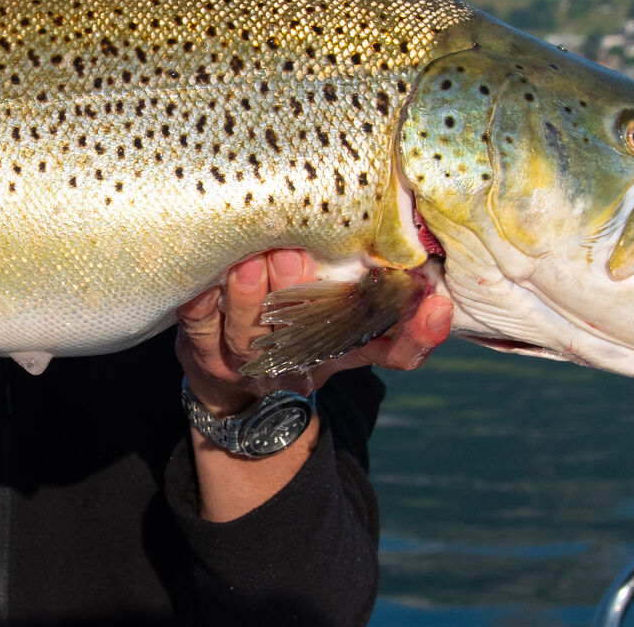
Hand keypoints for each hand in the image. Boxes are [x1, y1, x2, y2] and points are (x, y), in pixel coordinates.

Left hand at [174, 250, 452, 415]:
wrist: (232, 378)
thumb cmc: (299, 331)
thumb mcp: (345, 321)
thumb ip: (379, 295)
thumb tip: (426, 267)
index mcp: (342, 351)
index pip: (393, 350)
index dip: (416, 334)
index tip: (435, 303)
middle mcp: (299, 363)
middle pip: (307, 342)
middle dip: (302, 298)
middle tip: (295, 254)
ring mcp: (247, 360)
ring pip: (246, 337)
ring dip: (248, 302)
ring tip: (250, 264)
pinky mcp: (201, 350)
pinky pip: (197, 329)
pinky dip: (199, 307)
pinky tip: (201, 283)